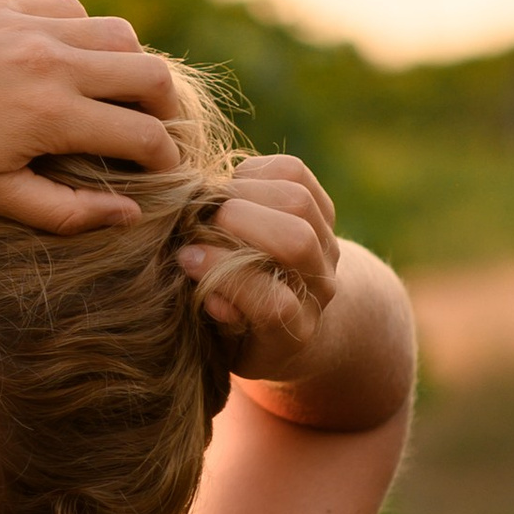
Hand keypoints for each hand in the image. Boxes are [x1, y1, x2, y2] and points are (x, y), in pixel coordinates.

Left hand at [0, 0, 182, 233]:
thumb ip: (65, 210)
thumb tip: (129, 213)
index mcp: (53, 114)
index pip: (145, 135)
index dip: (166, 160)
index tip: (162, 174)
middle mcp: (53, 60)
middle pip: (151, 74)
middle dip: (166, 110)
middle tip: (153, 133)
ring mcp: (30, 24)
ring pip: (120, 33)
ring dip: (132, 65)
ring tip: (118, 96)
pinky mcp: (5, 4)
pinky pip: (73, 9)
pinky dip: (88, 34)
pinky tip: (70, 60)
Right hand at [177, 154, 340, 382]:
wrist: (287, 312)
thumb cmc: (237, 331)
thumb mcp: (223, 343)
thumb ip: (217, 322)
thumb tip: (213, 296)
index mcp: (295, 329)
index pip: (274, 303)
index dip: (227, 275)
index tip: (186, 258)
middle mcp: (320, 285)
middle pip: (296, 239)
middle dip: (236, 220)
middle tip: (198, 222)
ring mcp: (327, 246)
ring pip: (297, 199)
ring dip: (244, 191)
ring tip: (214, 202)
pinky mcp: (323, 210)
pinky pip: (295, 172)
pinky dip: (256, 170)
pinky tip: (233, 186)